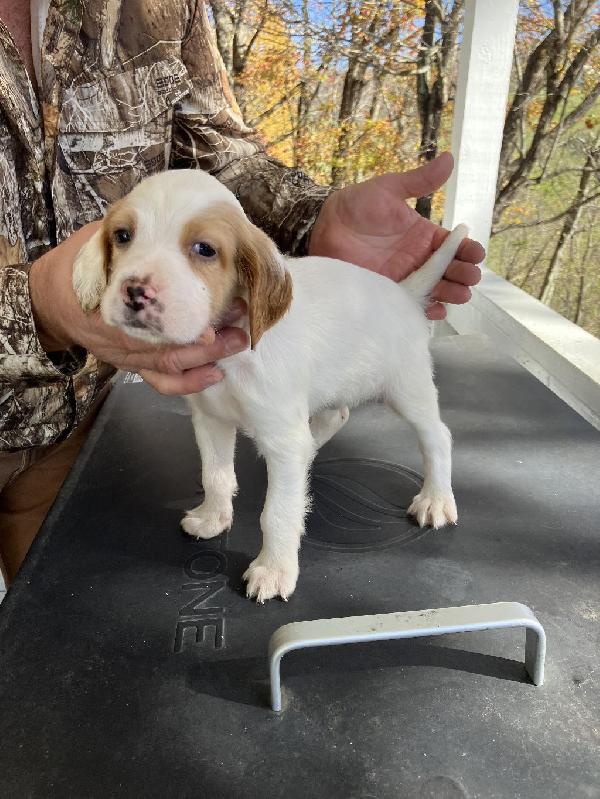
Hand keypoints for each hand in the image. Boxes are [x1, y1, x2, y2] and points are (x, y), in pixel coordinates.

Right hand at [29, 223, 247, 394]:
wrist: (47, 301)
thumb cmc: (74, 266)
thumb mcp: (96, 241)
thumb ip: (129, 236)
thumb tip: (164, 217)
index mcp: (112, 303)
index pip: (154, 317)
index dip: (186, 321)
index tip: (217, 310)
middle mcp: (121, 335)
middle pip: (169, 346)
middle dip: (209, 337)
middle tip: (239, 317)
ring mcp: (127, 354)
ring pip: (170, 365)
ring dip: (207, 356)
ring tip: (237, 341)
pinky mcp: (132, 364)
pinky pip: (160, 381)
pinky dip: (188, 383)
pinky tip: (214, 374)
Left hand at [308, 152, 484, 319]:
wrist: (324, 227)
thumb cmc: (356, 205)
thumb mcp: (389, 189)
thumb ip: (419, 181)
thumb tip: (450, 158)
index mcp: (424, 236)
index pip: (454, 246)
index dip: (468, 250)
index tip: (476, 253)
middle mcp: (418, 259)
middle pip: (451, 271)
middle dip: (465, 274)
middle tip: (470, 276)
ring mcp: (405, 278)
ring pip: (437, 290)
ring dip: (452, 293)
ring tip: (461, 294)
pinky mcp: (388, 293)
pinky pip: (413, 304)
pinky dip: (428, 309)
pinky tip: (437, 308)